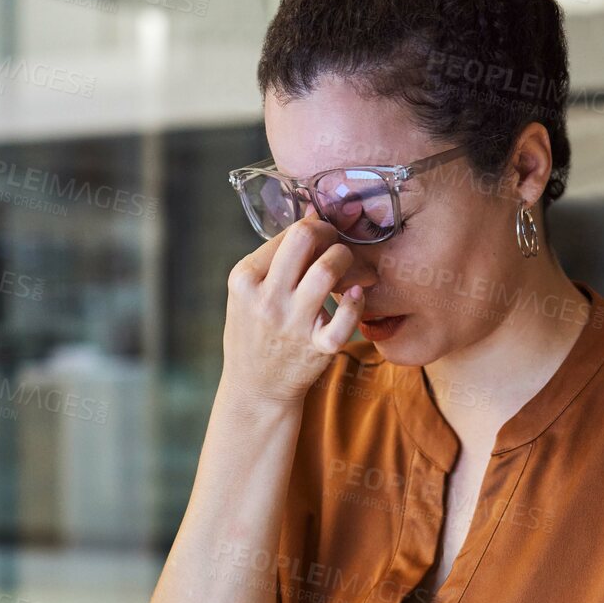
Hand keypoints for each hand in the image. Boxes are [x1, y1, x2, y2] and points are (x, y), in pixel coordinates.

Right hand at [220, 215, 364, 405]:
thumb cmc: (255, 331)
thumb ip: (274, 258)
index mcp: (244, 278)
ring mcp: (292, 324)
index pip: (286, 233)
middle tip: (336, 241)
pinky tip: (359, 296)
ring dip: (346, 260)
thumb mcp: (248, 292)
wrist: (255, 388)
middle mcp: (266, 298)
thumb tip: (312, 214)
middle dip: (329, 231)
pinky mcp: (317, 348)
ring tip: (347, 267)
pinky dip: (357, 303)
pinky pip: (346, 318)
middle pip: (304, 238)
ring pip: (327, 270)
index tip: (322, 233)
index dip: (312, 226)